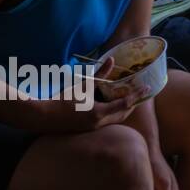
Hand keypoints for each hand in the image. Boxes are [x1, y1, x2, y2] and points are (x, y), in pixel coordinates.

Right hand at [25, 59, 148, 132]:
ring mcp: (93, 128)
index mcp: (99, 113)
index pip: (125, 104)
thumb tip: (112, 60)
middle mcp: (99, 123)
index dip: (137, 96)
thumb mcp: (83, 85)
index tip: (147, 89)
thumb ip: (100, 74)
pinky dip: (113, 114)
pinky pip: (106, 122)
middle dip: (132, 104)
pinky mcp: (87, 130)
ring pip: (115, 119)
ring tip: (128, 98)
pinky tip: (112, 105)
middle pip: (123, 114)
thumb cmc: (62, 99)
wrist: (43, 116)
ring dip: (123, 110)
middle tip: (139, 93)